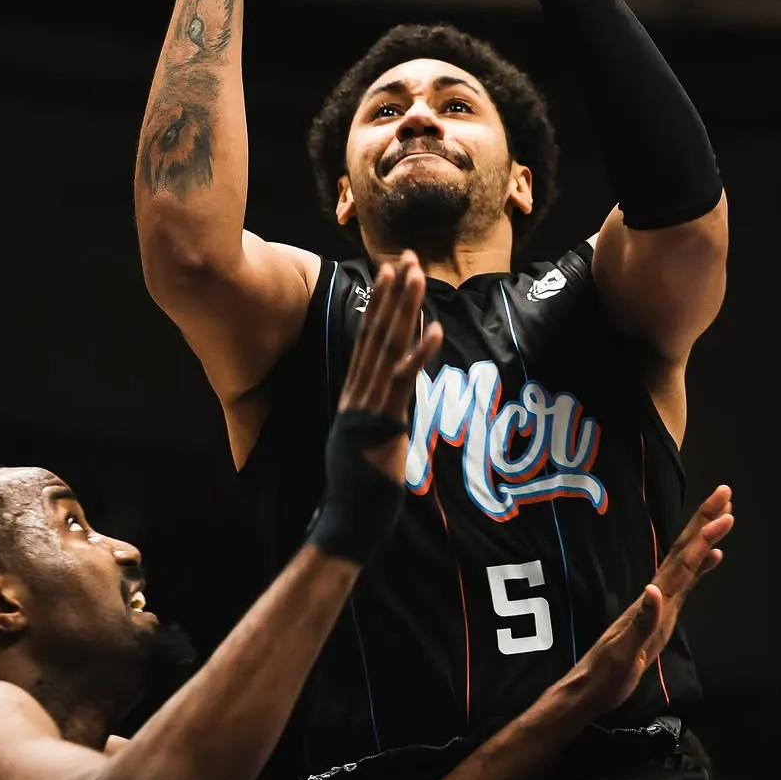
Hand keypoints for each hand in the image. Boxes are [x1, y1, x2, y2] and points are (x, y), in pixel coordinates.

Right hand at [336, 252, 442, 483]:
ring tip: (417, 275)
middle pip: (375, 333)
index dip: (378, 304)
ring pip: (387, 347)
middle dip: (393, 293)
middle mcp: (357, 393)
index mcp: (353, 396)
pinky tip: (435, 329)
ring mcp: (368, 406)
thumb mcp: (364, 443)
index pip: (366, 339)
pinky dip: (418, 353)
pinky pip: (403, 382)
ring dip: (404, 309)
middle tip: (406, 257)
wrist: (345, 522)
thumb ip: (377, 417)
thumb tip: (392, 401)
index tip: (389, 273)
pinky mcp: (383, 423)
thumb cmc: (358, 491)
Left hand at [570, 484, 734, 714]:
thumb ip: (642, 623)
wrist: (592, 687)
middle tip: (726, 494)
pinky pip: (686, 583)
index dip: (704, 537)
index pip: (683, 562)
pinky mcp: (661, 616)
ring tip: (725, 516)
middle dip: (704, 522)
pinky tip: (711, 558)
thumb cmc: (608, 674)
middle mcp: (659, 596)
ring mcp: (660, 605)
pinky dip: (700, 566)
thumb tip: (655, 590)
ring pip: (686, 562)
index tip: (724, 513)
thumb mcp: (625, 653)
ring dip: (705, 538)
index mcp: (655, 602)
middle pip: (684, 551)